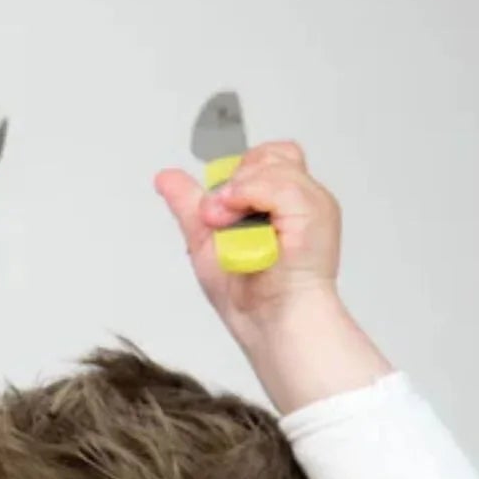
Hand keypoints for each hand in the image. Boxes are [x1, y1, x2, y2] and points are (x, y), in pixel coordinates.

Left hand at [154, 141, 342, 349]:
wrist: (268, 325)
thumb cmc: (249, 299)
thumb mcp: (206, 243)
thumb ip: (191, 206)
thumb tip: (165, 177)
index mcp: (281, 203)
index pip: (265, 158)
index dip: (237, 174)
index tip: (216, 209)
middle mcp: (300, 199)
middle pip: (271, 152)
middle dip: (236, 178)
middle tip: (217, 219)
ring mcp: (311, 203)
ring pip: (271, 162)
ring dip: (237, 191)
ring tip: (226, 225)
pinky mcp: (314, 212)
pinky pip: (278, 183)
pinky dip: (249, 195)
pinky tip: (237, 218)